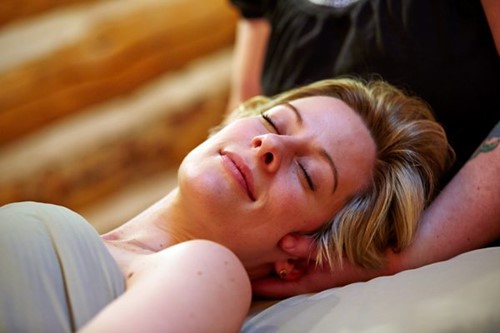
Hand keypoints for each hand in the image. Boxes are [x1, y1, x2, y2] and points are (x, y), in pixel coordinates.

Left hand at [252, 234, 393, 298]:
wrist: (389, 253)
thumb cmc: (359, 256)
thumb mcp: (333, 252)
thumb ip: (308, 247)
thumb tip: (283, 243)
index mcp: (313, 280)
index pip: (281, 288)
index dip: (262, 286)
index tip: (244, 283)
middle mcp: (313, 276)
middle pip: (283, 278)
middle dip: (265, 275)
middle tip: (244, 267)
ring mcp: (319, 269)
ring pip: (291, 269)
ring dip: (276, 264)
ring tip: (257, 257)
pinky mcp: (324, 260)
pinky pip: (301, 260)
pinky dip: (290, 255)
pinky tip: (283, 246)